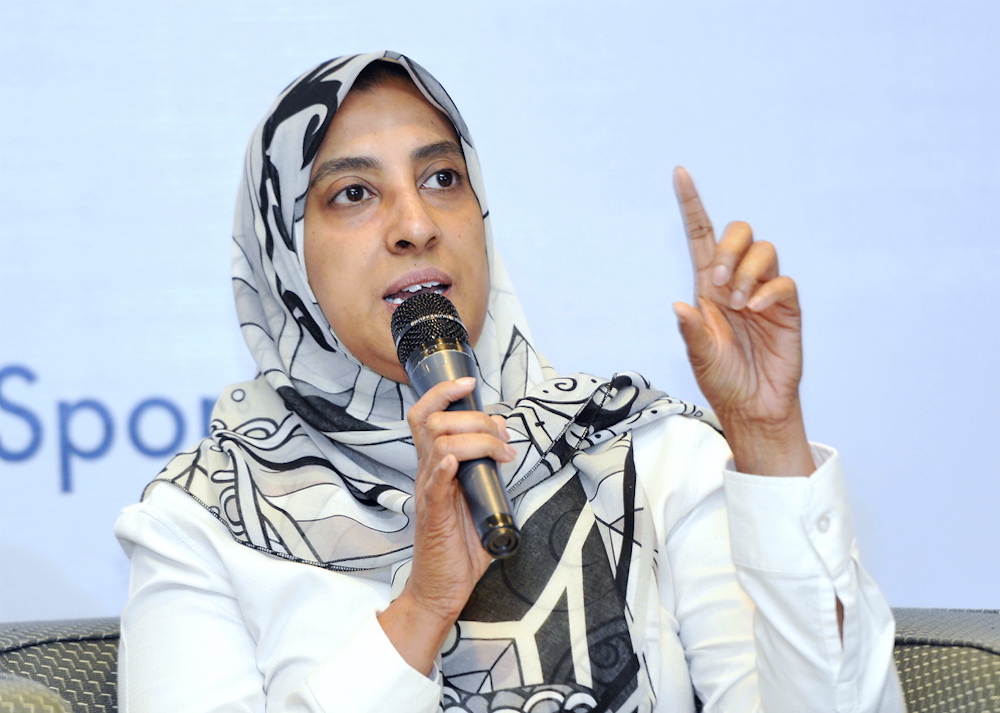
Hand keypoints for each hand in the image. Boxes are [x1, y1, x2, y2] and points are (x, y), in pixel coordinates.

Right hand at [378, 376, 513, 672]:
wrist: (441, 589)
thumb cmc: (458, 548)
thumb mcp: (478, 500)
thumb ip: (488, 474)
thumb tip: (506, 449)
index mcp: (436, 467)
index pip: (426, 416)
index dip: (443, 392)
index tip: (468, 382)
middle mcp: (428, 474)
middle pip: (436, 422)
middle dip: (475, 417)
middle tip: (502, 435)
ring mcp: (429, 492)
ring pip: (439, 444)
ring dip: (475, 439)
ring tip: (500, 453)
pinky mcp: (433, 514)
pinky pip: (433, 483)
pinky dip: (444, 466)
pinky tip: (454, 461)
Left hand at [672, 167, 812, 476]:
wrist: (754, 407)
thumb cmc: (724, 380)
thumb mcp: (700, 357)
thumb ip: (693, 331)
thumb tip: (680, 305)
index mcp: (707, 289)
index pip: (699, 238)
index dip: (692, 205)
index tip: (680, 174)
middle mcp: (735, 283)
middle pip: (737, 233)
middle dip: (727, 248)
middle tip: (717, 282)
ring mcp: (763, 293)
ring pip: (763, 251)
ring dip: (746, 270)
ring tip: (738, 304)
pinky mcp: (787, 308)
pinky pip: (783, 281)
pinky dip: (769, 290)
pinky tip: (755, 309)